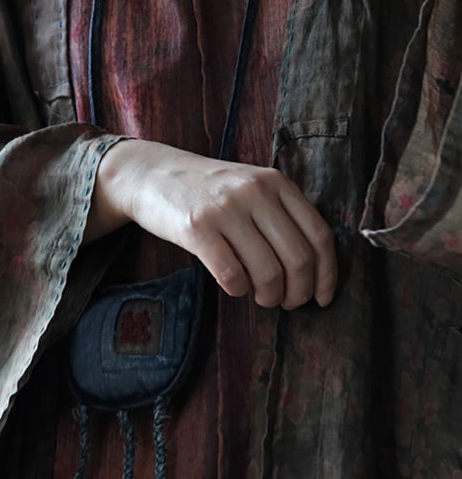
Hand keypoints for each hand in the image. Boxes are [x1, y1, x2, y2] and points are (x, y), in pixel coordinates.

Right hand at [86, 138, 336, 308]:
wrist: (152, 175)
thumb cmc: (207, 191)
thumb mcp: (250, 188)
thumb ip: (279, 214)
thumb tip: (310, 269)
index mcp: (276, 182)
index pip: (318, 234)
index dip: (327, 273)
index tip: (323, 297)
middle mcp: (255, 191)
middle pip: (298, 257)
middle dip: (299, 292)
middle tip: (289, 304)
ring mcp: (225, 209)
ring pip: (268, 271)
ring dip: (270, 296)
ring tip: (263, 299)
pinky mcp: (196, 228)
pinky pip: (231, 274)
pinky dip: (238, 290)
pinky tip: (235, 287)